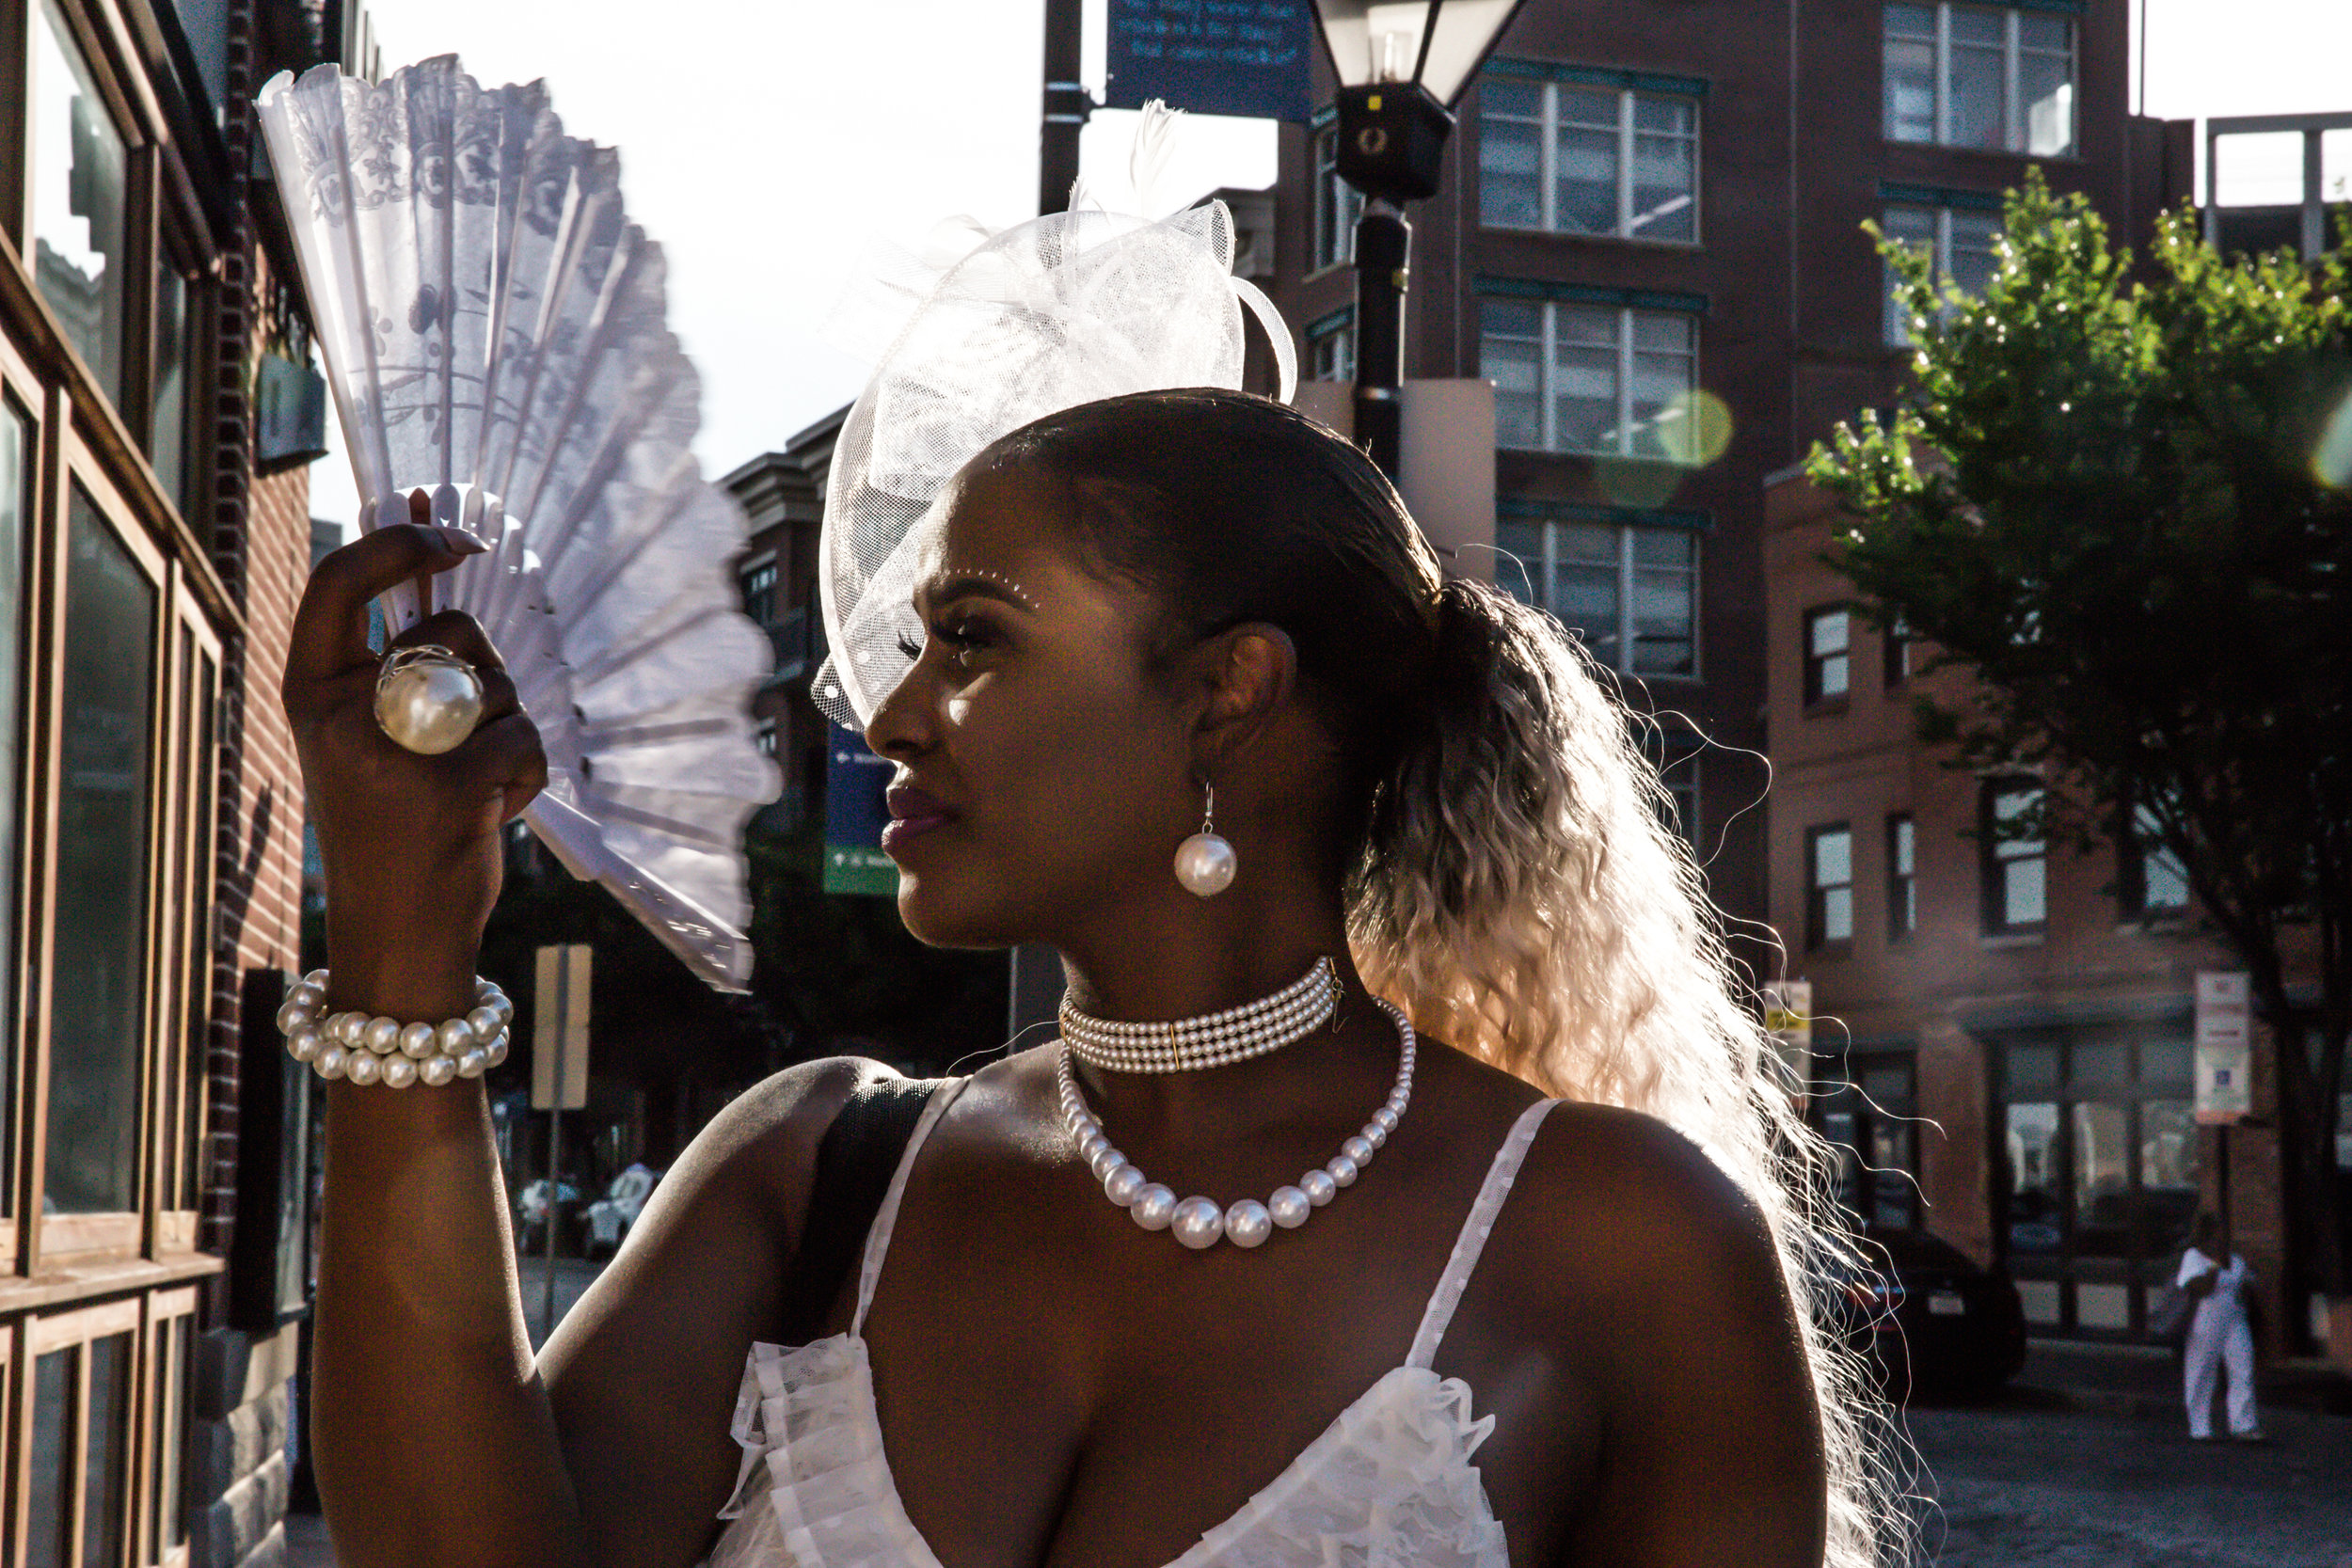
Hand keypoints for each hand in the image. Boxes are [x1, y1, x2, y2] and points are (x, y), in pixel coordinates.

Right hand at [284, 492, 546, 1014]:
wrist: (396, 929)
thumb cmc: (392, 820)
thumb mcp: (368, 733)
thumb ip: (399, 658)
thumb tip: (441, 536)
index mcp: (312, 692)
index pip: (338, 584)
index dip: (399, 543)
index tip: (453, 537)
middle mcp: (342, 716)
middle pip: (450, 633)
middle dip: (484, 672)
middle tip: (462, 736)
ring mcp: (395, 752)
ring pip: (498, 686)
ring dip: (507, 728)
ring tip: (469, 782)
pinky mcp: (451, 788)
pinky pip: (525, 738)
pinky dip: (527, 773)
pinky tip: (492, 810)